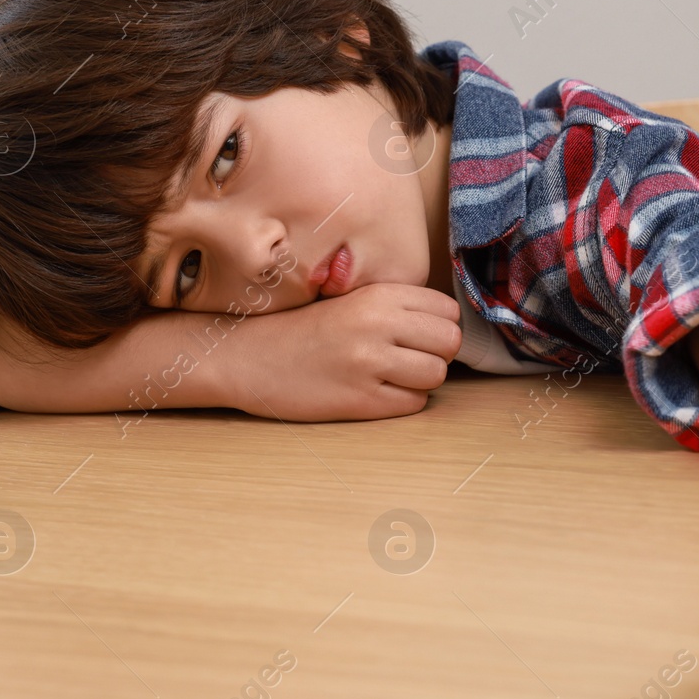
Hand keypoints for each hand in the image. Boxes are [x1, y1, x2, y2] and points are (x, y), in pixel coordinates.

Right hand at [226, 282, 461, 421]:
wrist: (249, 356)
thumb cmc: (302, 329)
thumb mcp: (351, 300)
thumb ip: (396, 306)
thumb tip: (446, 326)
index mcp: (378, 295)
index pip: (448, 311)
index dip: (438, 326)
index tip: (418, 335)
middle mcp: (378, 324)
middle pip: (449, 342)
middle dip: (436, 353)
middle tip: (409, 357)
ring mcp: (369, 362)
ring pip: (436, 374)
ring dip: (420, 380)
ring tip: (391, 375)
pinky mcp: (361, 399)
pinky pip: (413, 403)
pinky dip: (402, 401)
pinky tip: (375, 392)